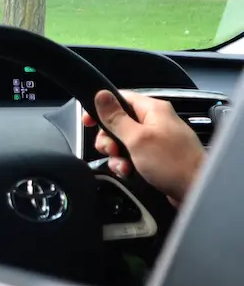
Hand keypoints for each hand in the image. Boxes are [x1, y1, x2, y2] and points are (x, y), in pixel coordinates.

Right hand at [82, 90, 204, 204]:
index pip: (120, 98)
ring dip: (117, 155)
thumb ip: (116, 117)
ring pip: (123, 141)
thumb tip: (101, 95)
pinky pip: (133, 155)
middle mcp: (155, 122)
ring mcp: (156, 140)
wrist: (196, 190)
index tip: (88, 122)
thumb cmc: (173, 163)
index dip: (101, 109)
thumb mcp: (137, 138)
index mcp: (153, 110)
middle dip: (108, 139)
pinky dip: (126, 163)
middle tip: (111, 149)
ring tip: (123, 166)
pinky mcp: (156, 156)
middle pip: (118, 122)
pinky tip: (129, 172)